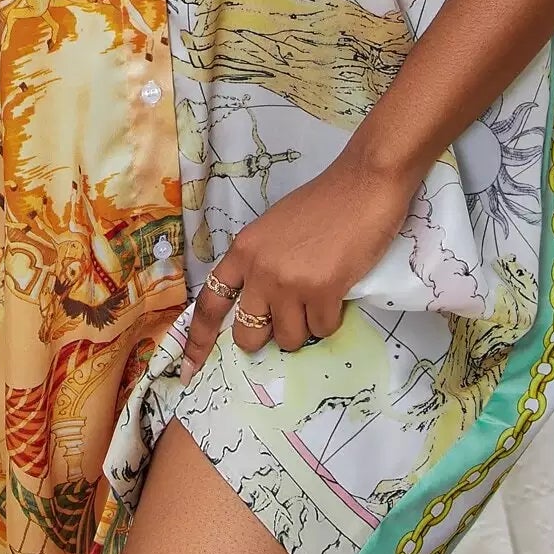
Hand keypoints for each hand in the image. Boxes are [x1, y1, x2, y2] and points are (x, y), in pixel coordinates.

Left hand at [179, 152, 421, 378]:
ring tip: (320, 294)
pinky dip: (331, 318)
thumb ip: (261, 264)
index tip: (191, 367)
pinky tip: (338, 290)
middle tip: (288, 317)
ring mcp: (289, 282)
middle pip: (248, 334)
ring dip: (305, 326)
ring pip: (288, 339)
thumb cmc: (323, 205)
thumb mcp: (275, 231)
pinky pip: (321, 329)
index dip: (199, 339)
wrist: (362, 186)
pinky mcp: (322, 292)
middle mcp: (259, 270)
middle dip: (267, 336)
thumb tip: (259, 304)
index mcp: (243, 251)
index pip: (210, 302)